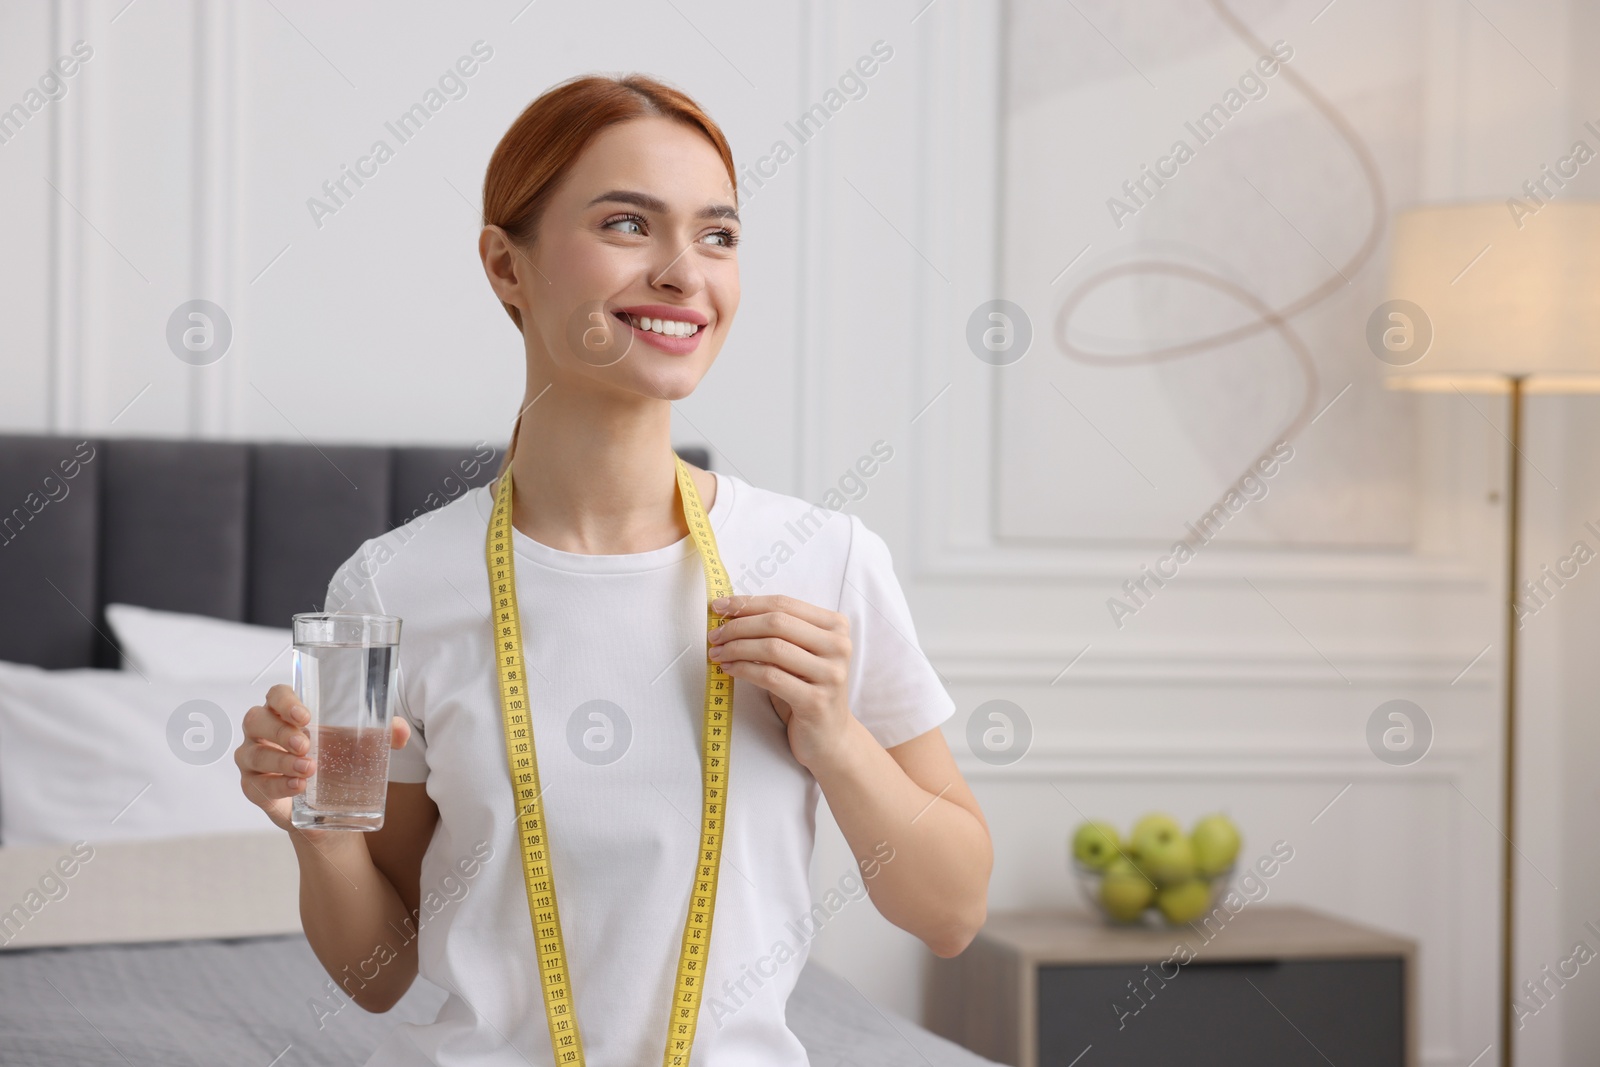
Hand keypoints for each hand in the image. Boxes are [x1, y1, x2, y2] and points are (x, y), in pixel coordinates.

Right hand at [234, 683, 410, 839]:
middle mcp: (263, 731)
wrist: (327, 809)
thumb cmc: (335, 762)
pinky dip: (277, 786)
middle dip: (281, 732)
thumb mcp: (359, 746)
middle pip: (256, 720)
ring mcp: (253, 759)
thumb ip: (382, 735)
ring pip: (252, 754)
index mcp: (285, 712)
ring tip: (307, 769)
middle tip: (306, 745)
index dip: (285, 701)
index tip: (305, 714)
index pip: (274, 695)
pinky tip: (297, 787)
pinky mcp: (253, 787)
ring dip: (280, 761)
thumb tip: (400, 732)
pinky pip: (256, 785)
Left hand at [707, 594, 853, 771]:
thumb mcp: (798, 654)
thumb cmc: (807, 689)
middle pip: (777, 622)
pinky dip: (744, 670)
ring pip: (772, 648)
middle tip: (714, 635)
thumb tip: (730, 612)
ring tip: (717, 653)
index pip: (784, 604)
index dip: (747, 603)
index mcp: (836, 626)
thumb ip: (777, 631)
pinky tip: (729, 669)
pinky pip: (770, 677)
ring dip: (737, 648)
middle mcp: (838, 646)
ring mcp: (830, 674)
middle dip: (738, 626)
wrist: (830, 736)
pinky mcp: (816, 701)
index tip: (718, 606)